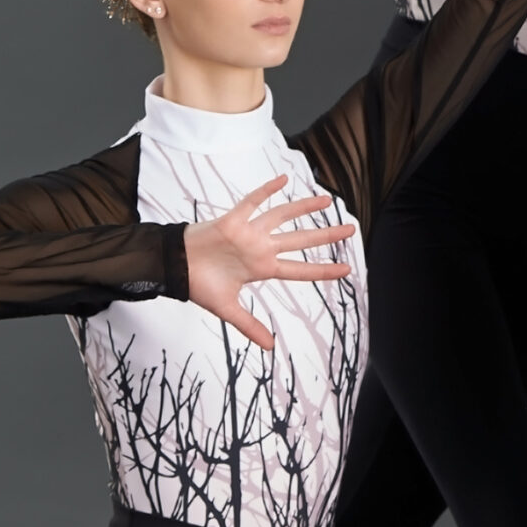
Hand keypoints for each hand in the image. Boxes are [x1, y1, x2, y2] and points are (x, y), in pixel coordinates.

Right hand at [184, 179, 356, 354]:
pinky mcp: (232, 222)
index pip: (300, 270)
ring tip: (327, 200)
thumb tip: (270, 347)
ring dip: (304, 208)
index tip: (347, 269)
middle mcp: (260, 248)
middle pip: (300, 240)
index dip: (323, 269)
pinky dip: (266, 191)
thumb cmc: (199, 285)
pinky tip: (284, 179)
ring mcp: (248, 234)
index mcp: (262, 269)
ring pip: (282, 216)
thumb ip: (250, 326)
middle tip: (351, 229)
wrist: (174, 269)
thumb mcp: (227, 309)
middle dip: (326, 235)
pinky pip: (252, 202)